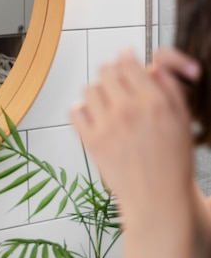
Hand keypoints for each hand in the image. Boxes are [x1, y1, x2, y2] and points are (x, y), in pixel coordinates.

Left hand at [70, 50, 194, 223]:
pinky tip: (93, 116)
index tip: (125, 57)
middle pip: (106, 71)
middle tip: (116, 81)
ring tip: (106, 102)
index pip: (128, 62)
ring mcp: (107, 125)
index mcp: (154, 102)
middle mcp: (128, 109)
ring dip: (97, 91)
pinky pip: (75, 111)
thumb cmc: (173, 164)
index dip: (126, 56)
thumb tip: (155, 65)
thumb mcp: (182, 121)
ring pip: (89, 88)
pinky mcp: (91, 141)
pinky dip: (81, 109)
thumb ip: (169, 89)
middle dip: (111, 72)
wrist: (156, 201)